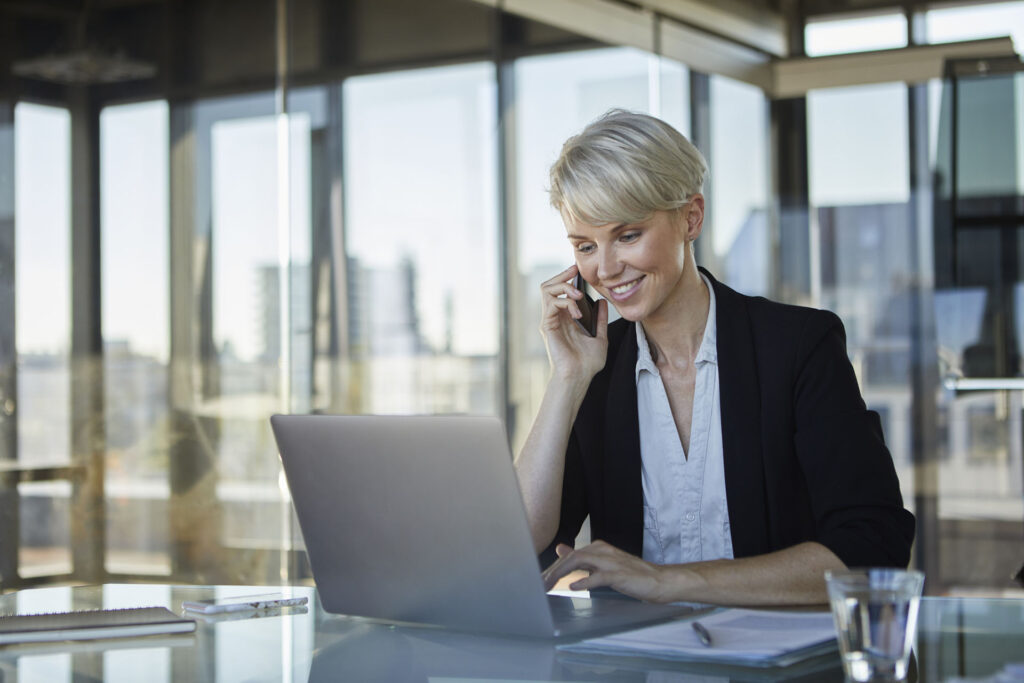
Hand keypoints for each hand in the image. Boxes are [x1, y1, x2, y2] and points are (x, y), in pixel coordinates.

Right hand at [539, 265, 608, 381]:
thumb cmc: (587, 363)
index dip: (566, 278)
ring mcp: (549, 321)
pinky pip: (551, 304)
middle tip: (574, 270)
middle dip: (561, 275)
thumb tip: (602, 302)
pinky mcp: (547, 326)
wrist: (579, 377)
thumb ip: (600, 320)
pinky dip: (566, 303)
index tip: (578, 270)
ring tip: (578, 294)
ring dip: (563, 287)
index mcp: (565, 318)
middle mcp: (554, 317)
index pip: (559, 291)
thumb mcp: (600, 337)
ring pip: (546, 290)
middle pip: (548, 286)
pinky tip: (578, 313)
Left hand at [541, 541, 672, 602]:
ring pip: (581, 561)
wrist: (658, 581)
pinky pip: (599, 576)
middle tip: (540, 584)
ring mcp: (611, 562)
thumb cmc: (632, 575)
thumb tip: (561, 549)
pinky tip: (574, 587)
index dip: (554, 566)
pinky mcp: (620, 575)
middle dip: (554, 570)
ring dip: (562, 572)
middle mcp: (603, 551)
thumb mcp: (603, 564)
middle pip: (572, 557)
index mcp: (598, 548)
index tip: (541, 579)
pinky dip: (585, 581)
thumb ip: (582, 558)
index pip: (570, 555)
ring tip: (549, 583)